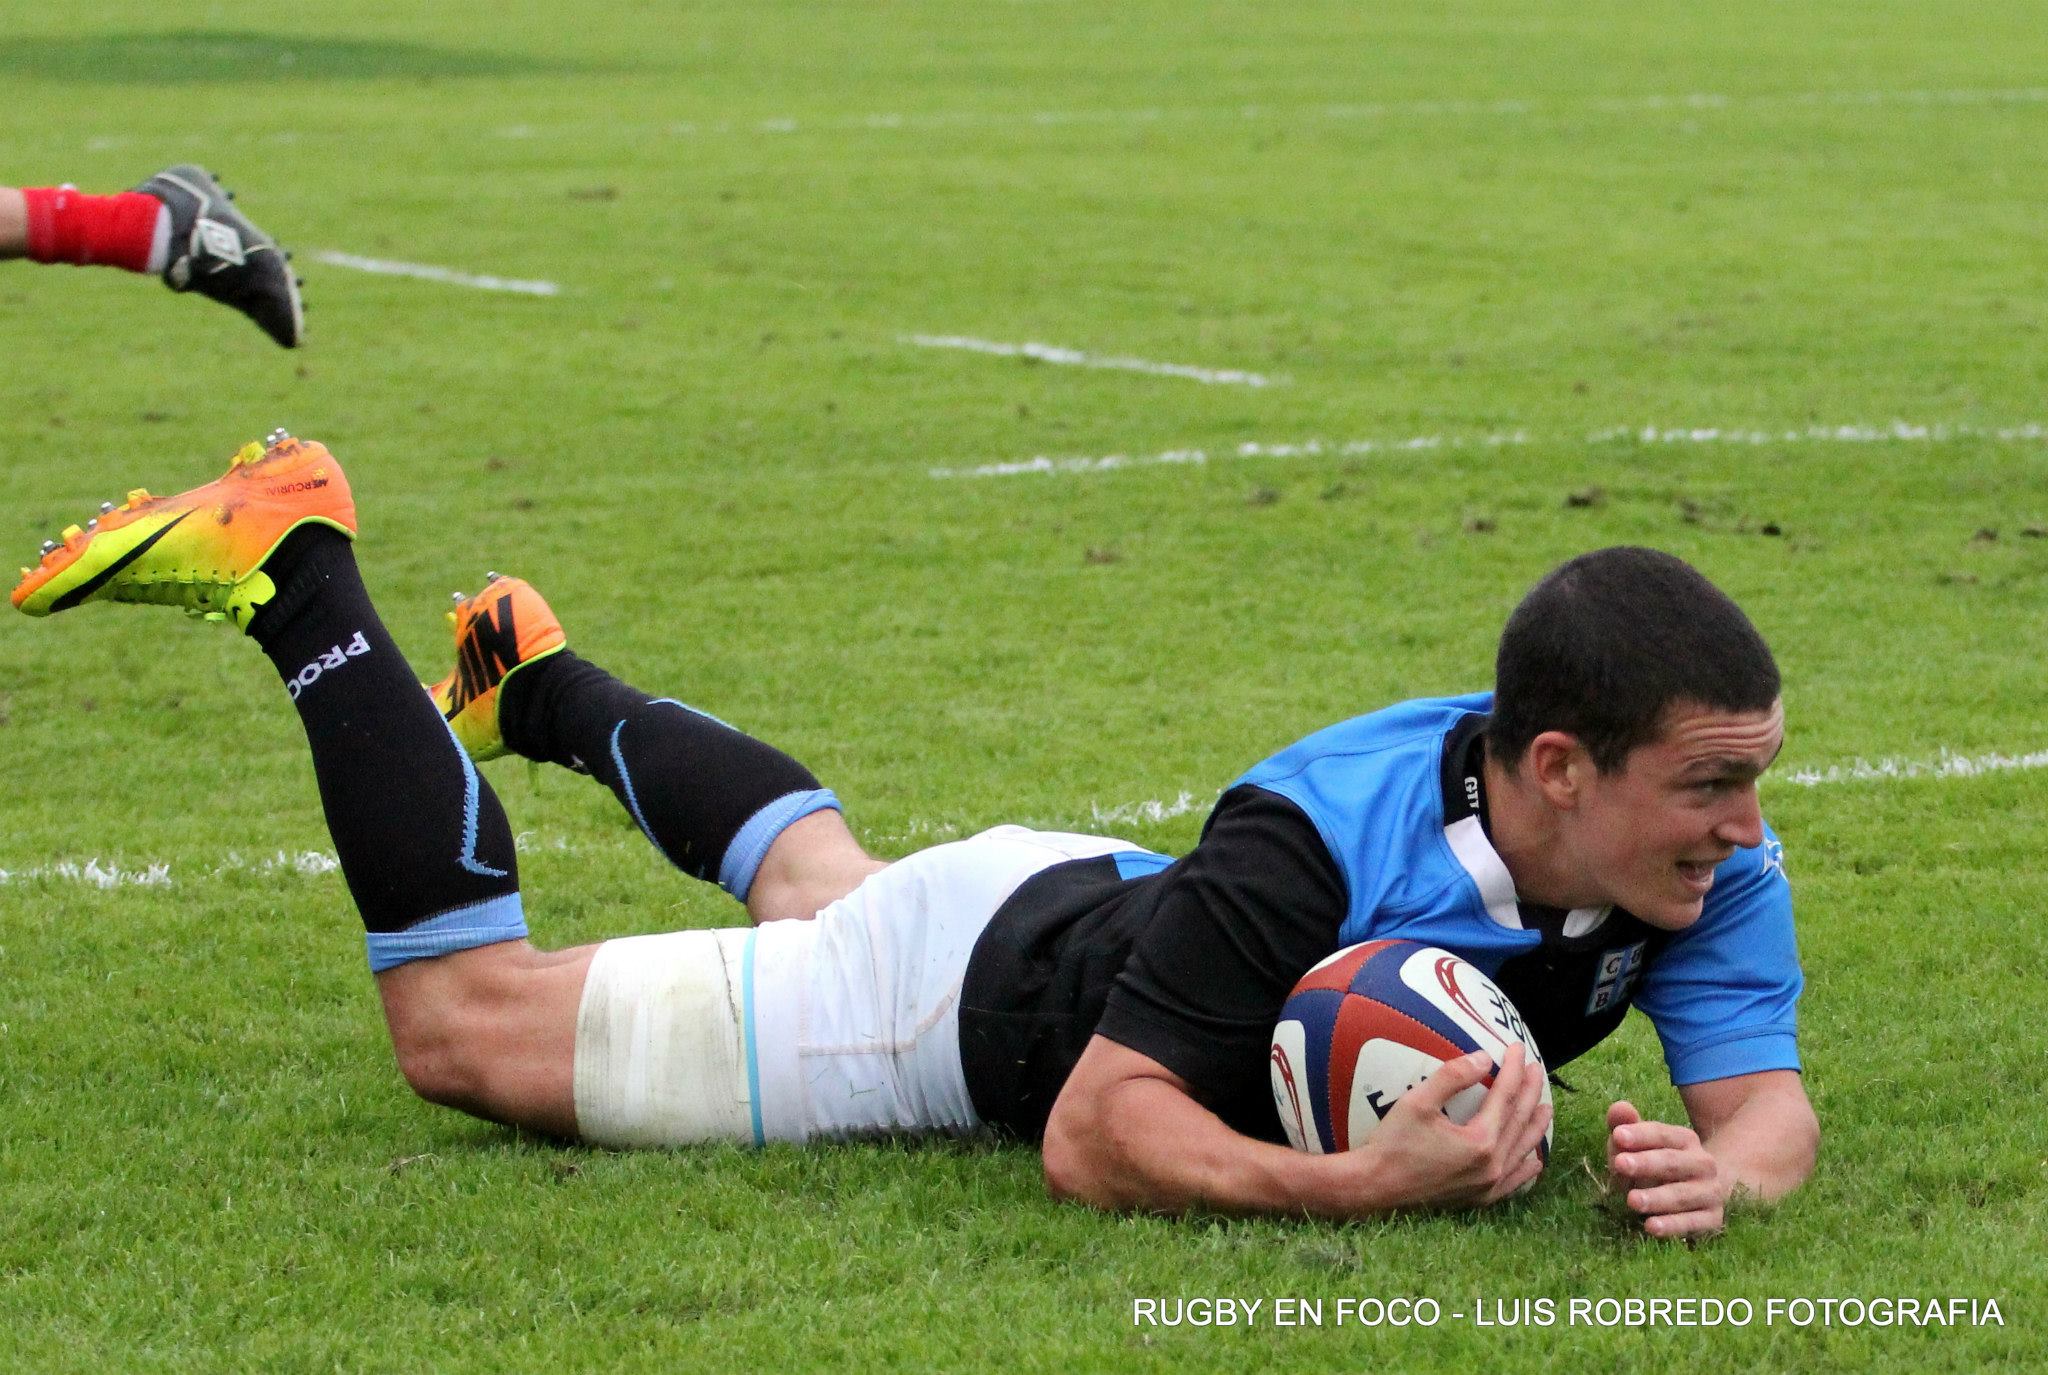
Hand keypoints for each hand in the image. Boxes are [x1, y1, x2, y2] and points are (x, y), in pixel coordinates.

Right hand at [1349, 1045, 1551, 1210]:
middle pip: (1519, 1121)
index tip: (1517, 1047)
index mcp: (1480, 1141)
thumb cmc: (1392, 1143)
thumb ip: (1452, 1076)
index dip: (1513, 1069)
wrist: (1375, 1187)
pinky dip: (1526, 1170)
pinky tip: (1535, 1162)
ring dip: (1535, 1127)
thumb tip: (1484, 1058)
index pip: (1505, 1096)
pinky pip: (1512, 1183)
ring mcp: (1487, 1185)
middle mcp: (1491, 1165)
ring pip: (1521, 1151)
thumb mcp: (1417, 1102)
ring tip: (1546, 1108)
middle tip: (1536, 1069)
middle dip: (1530, 1092)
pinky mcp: (1478, 1198)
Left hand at [1606, 1100, 1731, 1238]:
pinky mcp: (1712, 1219)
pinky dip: (1673, 1226)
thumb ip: (1624, 1125)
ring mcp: (1710, 1192)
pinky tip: (1651, 1227)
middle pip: (1672, 1162)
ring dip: (1657, 1198)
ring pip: (1682, 1194)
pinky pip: (1693, 1223)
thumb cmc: (1656, 1164)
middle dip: (1646, 1163)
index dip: (1640, 1134)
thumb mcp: (1636, 1145)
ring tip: (1631, 1201)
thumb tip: (1619, 1107)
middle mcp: (1703, 1163)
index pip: (1662, 1134)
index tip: (1618, 1136)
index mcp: (1684, 1139)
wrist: (1702, 1193)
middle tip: (1620, 1164)